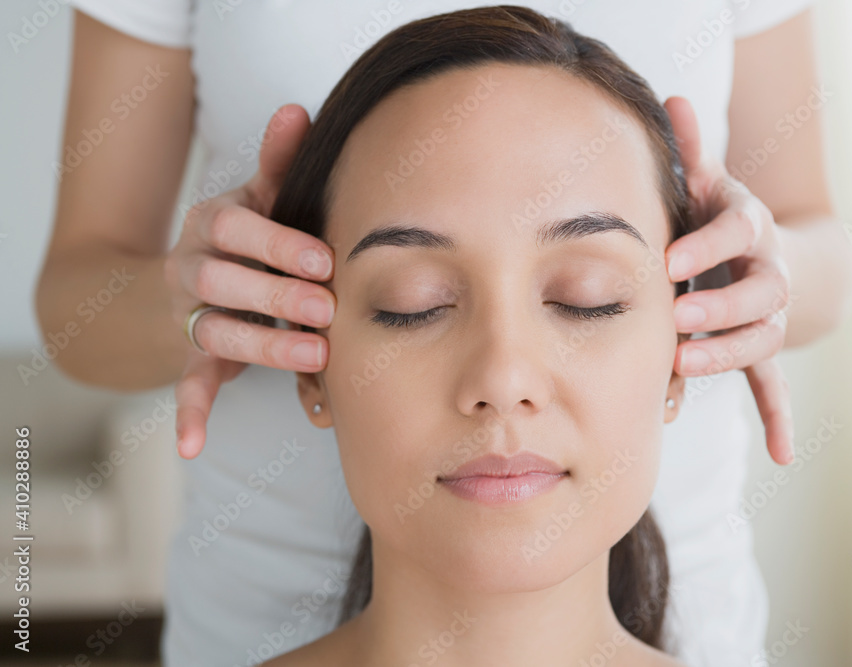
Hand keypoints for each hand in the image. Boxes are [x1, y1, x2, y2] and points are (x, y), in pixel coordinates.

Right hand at [164, 104, 334, 459]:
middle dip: (276, 297)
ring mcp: (188, 315)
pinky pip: (185, 385)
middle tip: (327, 310)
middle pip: (223, 283)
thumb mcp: (259, 197)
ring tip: (315, 359)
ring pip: (214, 333)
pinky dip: (187, 415)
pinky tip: (192, 445)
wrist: (182, 278)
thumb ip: (278, 162)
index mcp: (213, 224)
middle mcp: (194, 267)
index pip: (235, 229)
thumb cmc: (244, 236)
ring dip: (260, 348)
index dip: (277, 244)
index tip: (325, 260)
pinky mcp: (189, 356)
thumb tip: (298, 110)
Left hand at [662, 96, 793, 464]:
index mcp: (749, 228)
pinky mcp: (762, 348)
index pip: (737, 232)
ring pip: (761, 338)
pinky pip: (773, 385)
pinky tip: (781, 454)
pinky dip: (777, 418)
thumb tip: (673, 100)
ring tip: (685, 366)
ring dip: (728, 355)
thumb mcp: (709, 182)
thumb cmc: (720, 217)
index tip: (669, 261)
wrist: (766, 252)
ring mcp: (767, 315)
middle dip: (720, 307)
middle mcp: (767, 272)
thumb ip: (692, 150)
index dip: (708, 245)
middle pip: (758, 292)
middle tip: (677, 319)